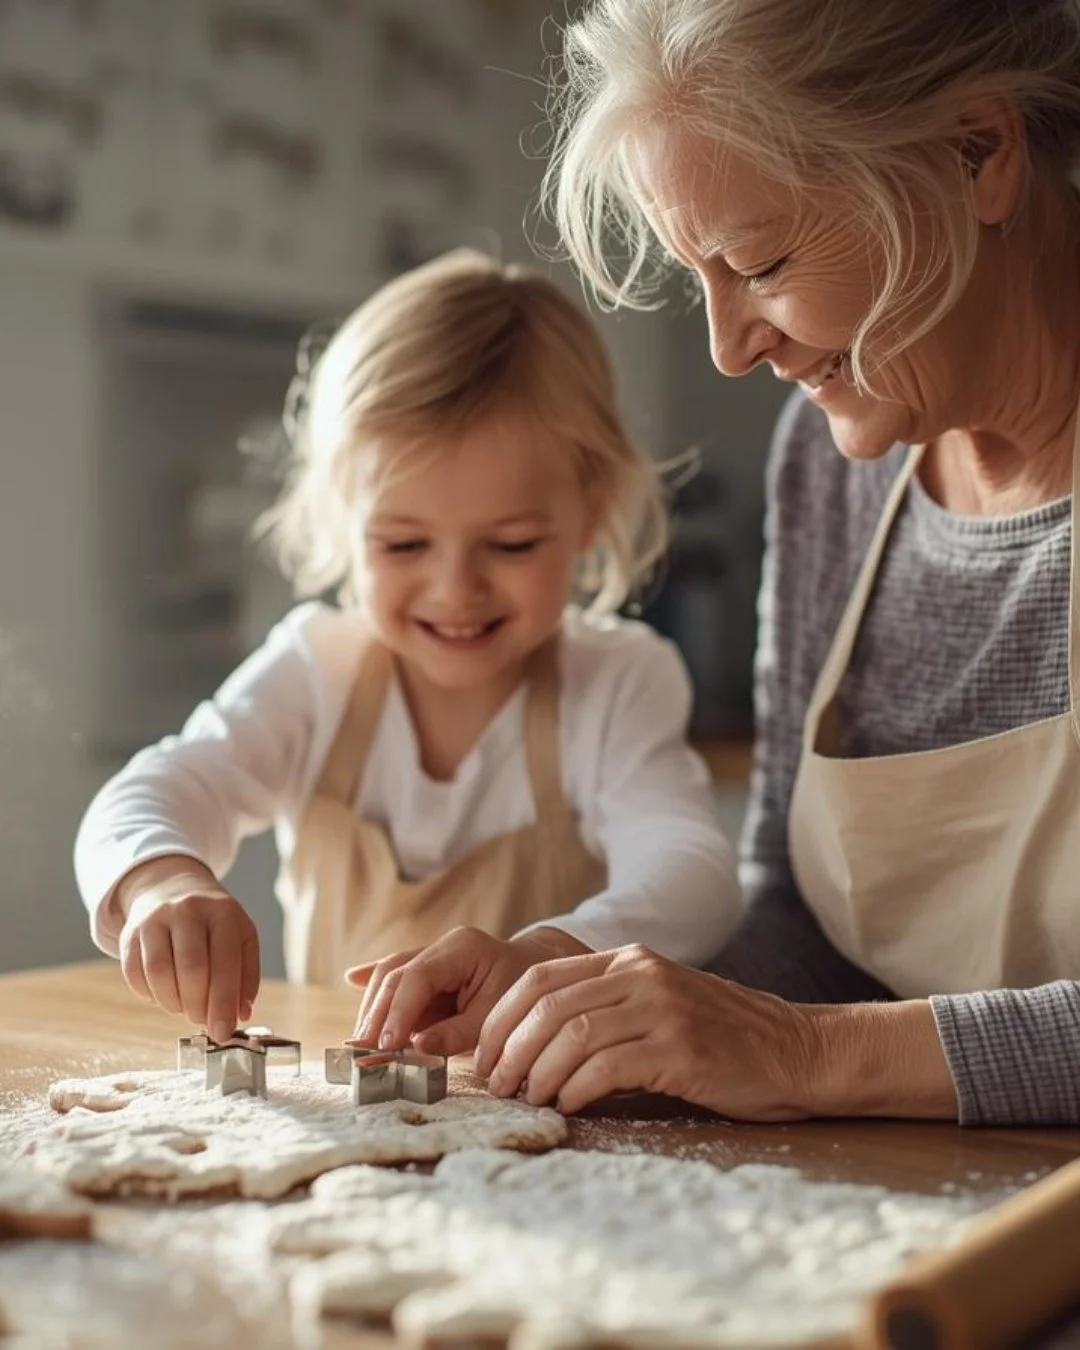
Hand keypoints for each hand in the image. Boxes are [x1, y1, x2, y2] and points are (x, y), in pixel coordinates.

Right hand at [114, 855, 260, 1043]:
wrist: (171, 888)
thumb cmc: (212, 922)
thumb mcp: (240, 937)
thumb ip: (246, 975)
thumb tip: (241, 1014)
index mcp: (223, 912)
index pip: (225, 963)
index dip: (223, 1003)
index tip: (222, 1032)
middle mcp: (188, 911)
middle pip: (191, 968)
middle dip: (198, 1006)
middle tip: (202, 1020)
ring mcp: (155, 919)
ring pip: (160, 972)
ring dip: (172, 1003)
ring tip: (184, 1007)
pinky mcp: (129, 933)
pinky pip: (135, 974)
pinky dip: (150, 995)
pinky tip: (165, 993)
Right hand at [345, 925, 590, 1056]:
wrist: (540, 977)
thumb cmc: (522, 1000)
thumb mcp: (496, 1020)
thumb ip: (457, 1033)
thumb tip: (415, 1047)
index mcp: (464, 948)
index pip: (418, 977)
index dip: (398, 1011)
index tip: (384, 1044)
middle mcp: (443, 945)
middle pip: (396, 973)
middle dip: (377, 1013)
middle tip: (361, 1050)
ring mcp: (433, 954)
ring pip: (389, 973)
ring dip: (372, 1007)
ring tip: (359, 1042)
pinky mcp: (427, 969)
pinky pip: (395, 972)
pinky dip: (375, 982)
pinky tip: (352, 979)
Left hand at [477, 944, 821, 1119]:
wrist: (796, 1051)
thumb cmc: (721, 1039)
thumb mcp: (657, 1004)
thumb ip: (605, 1009)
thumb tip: (530, 1047)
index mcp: (629, 960)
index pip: (541, 978)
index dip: (501, 1018)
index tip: (485, 1056)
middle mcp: (642, 975)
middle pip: (547, 1005)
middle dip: (509, 1048)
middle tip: (497, 1085)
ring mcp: (663, 1009)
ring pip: (572, 1034)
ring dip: (538, 1072)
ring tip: (529, 1098)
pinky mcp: (682, 1049)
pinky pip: (608, 1066)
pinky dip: (576, 1088)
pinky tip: (569, 1105)